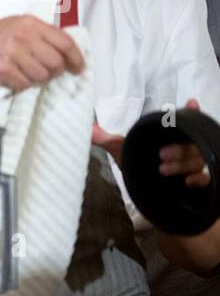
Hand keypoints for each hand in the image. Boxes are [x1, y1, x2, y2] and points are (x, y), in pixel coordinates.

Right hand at [0, 15, 85, 90]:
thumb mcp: (17, 27)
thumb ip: (40, 35)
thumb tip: (66, 52)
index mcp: (30, 23)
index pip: (65, 42)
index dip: (76, 58)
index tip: (78, 68)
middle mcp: (22, 35)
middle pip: (56, 61)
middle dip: (55, 72)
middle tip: (47, 73)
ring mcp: (12, 52)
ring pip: (42, 75)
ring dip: (37, 79)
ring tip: (26, 73)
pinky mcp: (3, 69)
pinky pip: (25, 84)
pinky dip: (22, 85)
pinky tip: (13, 77)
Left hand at [93, 98, 210, 186]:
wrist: (143, 193)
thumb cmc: (137, 166)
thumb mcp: (122, 151)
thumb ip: (107, 140)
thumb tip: (88, 128)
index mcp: (170, 137)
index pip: (186, 121)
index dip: (191, 113)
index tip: (191, 103)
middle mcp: (184, 148)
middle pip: (192, 143)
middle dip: (179, 148)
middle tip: (161, 154)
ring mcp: (191, 165)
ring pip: (198, 160)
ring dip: (183, 163)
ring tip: (163, 168)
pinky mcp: (196, 182)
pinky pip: (206, 178)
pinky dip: (198, 179)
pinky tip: (187, 181)